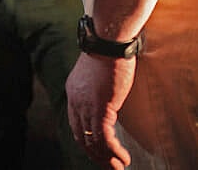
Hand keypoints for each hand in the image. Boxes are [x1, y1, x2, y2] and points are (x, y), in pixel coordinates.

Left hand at [66, 52, 135, 168]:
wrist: (108, 40)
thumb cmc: (108, 50)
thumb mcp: (98, 71)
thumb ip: (98, 86)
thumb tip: (109, 92)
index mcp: (73, 93)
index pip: (75, 125)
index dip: (87, 141)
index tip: (99, 151)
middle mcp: (76, 101)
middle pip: (81, 137)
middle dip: (96, 155)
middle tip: (110, 165)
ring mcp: (87, 106)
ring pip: (93, 142)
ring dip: (107, 158)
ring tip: (119, 166)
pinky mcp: (101, 108)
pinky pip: (104, 139)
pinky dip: (114, 151)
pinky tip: (124, 157)